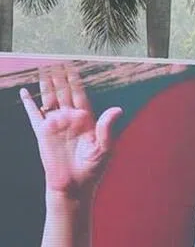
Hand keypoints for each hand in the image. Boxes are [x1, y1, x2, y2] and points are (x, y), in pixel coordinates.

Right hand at [20, 63, 121, 197]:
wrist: (74, 185)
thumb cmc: (93, 169)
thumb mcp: (104, 148)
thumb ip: (107, 127)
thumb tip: (117, 109)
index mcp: (86, 120)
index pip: (80, 95)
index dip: (75, 81)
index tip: (71, 66)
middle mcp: (70, 119)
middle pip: (63, 93)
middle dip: (59, 78)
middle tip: (54, 61)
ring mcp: (56, 125)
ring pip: (49, 99)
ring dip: (46, 85)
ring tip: (42, 70)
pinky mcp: (42, 132)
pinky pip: (33, 114)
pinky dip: (28, 103)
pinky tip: (24, 92)